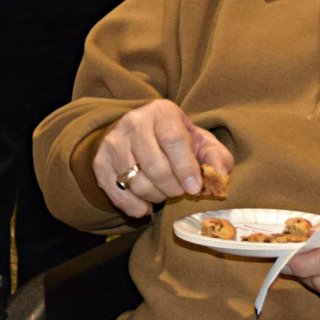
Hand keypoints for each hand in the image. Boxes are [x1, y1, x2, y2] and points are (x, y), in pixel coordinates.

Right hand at [92, 99, 233, 218]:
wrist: (139, 136)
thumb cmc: (177, 142)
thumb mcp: (201, 143)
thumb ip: (217, 158)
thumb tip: (219, 175)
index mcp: (162, 111)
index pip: (173, 140)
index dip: (185, 167)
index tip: (194, 188)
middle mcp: (134, 122)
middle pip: (155, 165)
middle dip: (173, 188)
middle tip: (181, 192)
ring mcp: (113, 142)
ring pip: (137, 183)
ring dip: (156, 197)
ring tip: (165, 193)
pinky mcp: (100, 163)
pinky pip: (118, 195)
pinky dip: (136, 207)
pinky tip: (147, 206)